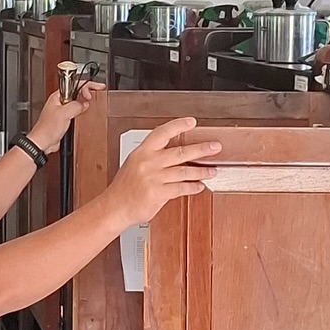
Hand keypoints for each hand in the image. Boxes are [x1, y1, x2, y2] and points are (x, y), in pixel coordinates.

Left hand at [26, 82, 105, 153]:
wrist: (43, 143)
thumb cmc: (46, 129)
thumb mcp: (63, 114)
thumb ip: (76, 106)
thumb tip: (84, 104)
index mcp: (57, 97)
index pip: (74, 85)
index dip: (86, 85)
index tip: (95, 88)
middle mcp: (60, 102)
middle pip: (77, 92)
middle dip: (87, 92)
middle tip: (96, 94)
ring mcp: (63, 110)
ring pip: (77, 102)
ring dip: (85, 102)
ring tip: (93, 102)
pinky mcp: (65, 119)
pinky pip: (76, 112)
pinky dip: (83, 111)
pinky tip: (86, 113)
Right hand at [103, 117, 220, 226]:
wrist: (114, 207)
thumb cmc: (124, 188)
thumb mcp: (134, 163)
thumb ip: (152, 156)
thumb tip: (175, 153)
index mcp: (142, 152)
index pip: (162, 133)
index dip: (178, 125)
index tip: (192, 122)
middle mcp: (148, 163)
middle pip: (180, 152)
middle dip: (201, 149)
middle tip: (215, 147)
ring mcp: (153, 178)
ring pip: (184, 171)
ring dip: (202, 171)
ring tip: (212, 170)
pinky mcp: (158, 193)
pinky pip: (181, 188)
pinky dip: (193, 187)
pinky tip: (199, 186)